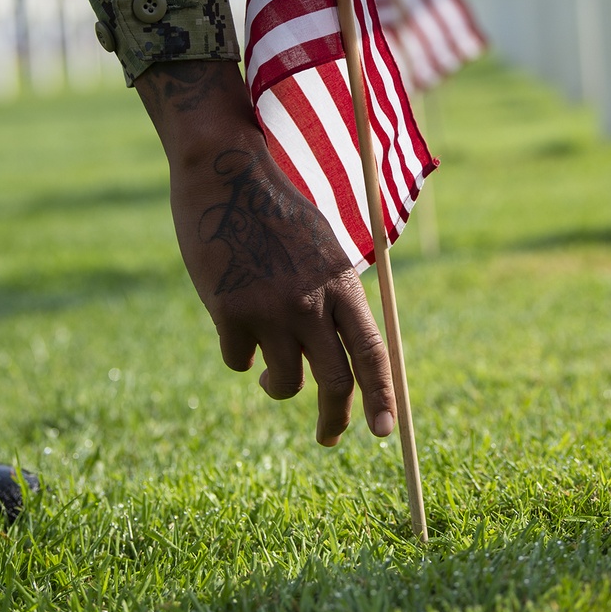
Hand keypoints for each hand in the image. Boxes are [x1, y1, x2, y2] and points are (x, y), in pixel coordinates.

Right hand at [135, 59, 396, 445]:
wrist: (226, 172)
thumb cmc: (274, 207)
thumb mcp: (319, 245)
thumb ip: (330, 292)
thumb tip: (337, 349)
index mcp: (340, 282)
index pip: (372, 350)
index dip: (381, 394)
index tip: (384, 431)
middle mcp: (310, 301)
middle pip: (333, 381)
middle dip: (333, 420)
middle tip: (329, 439)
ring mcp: (269, 308)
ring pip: (283, 381)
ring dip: (276, 384)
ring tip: (269, 376)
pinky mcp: (229, 312)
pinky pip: (238, 360)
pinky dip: (238, 352)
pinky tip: (231, 321)